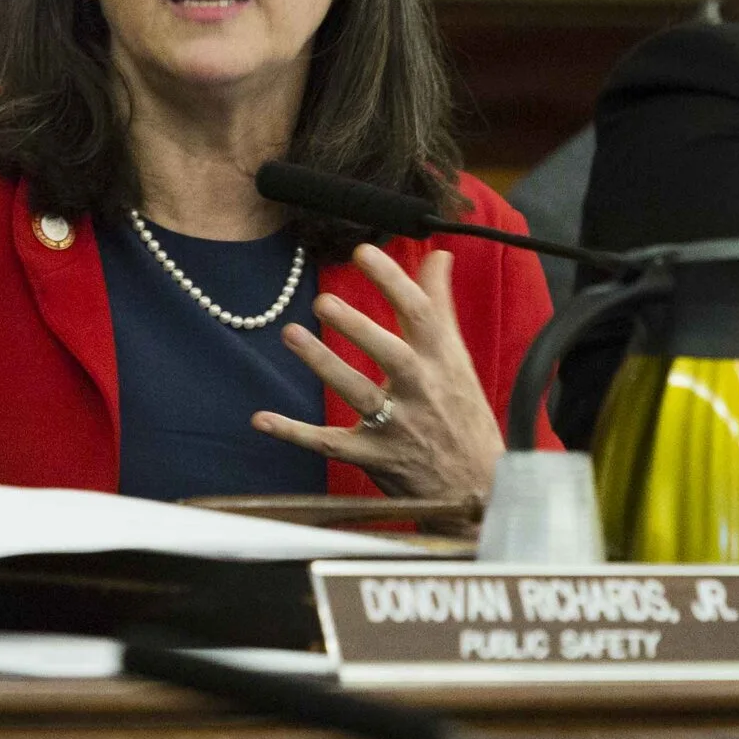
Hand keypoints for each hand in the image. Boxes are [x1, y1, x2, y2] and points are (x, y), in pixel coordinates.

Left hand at [251, 245, 503, 503]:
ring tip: (291, 334)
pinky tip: (262, 419)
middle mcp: (421, 390)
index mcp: (440, 361)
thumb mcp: (456, 358)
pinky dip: (295, 433)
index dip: (393, 280)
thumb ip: (440, 305)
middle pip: (391, 355)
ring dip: (324, 364)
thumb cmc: (462, 413)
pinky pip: (330, 444)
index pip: (420, 313)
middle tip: (323, 302)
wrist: (477, 487)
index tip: (364, 251)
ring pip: (358, 394)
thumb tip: (438, 254)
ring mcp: (397, 426)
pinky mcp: (374, 456)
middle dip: (359, 328)